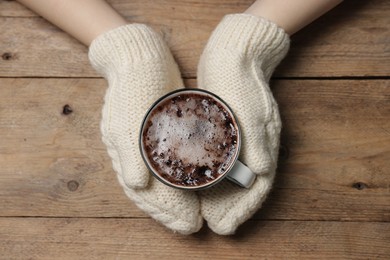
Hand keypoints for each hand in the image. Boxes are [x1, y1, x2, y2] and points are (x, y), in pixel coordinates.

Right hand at [89, 24, 201, 233]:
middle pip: (153, 193)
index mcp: (126, 155)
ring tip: (193, 215)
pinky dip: (179, 179)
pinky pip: (169, 165)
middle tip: (193, 226)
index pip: (144, 193)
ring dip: (176, 201)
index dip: (164, 212)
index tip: (186, 224)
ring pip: (161, 183)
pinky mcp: (159, 136)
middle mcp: (136, 156)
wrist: (139, 59)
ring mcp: (147, 147)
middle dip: (172, 212)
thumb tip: (137, 184)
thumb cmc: (133, 87)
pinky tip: (193, 186)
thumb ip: (129, 153)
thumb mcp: (127, 118)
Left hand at [197, 14, 289, 234]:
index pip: (259, 184)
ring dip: (227, 197)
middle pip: (248, 186)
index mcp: (263, 141)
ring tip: (213, 214)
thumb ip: (258, 139)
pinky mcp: (232, 130)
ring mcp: (245, 138)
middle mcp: (256, 144)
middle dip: (234, 208)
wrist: (234, 50)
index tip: (229, 226)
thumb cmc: (239, 77)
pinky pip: (227, 162)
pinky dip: (220, 178)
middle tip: (219, 227)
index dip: (244, 208)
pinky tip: (207, 185)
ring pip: (238, 177)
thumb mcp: (249, 106)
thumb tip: (264, 170)